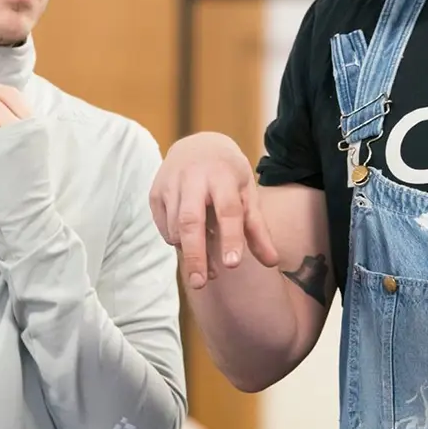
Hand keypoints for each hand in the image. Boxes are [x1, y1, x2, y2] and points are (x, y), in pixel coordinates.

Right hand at [149, 133, 279, 289]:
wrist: (198, 145)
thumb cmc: (228, 175)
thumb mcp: (247, 194)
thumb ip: (258, 229)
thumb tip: (272, 262)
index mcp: (223, 176)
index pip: (228, 210)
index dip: (230, 238)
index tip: (233, 264)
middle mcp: (193, 178)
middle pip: (190, 221)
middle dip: (195, 254)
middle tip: (200, 283)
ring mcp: (170, 184)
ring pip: (175, 228)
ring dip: (190, 252)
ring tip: (207, 265)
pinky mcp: (155, 193)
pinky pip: (164, 228)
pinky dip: (177, 241)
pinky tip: (191, 241)